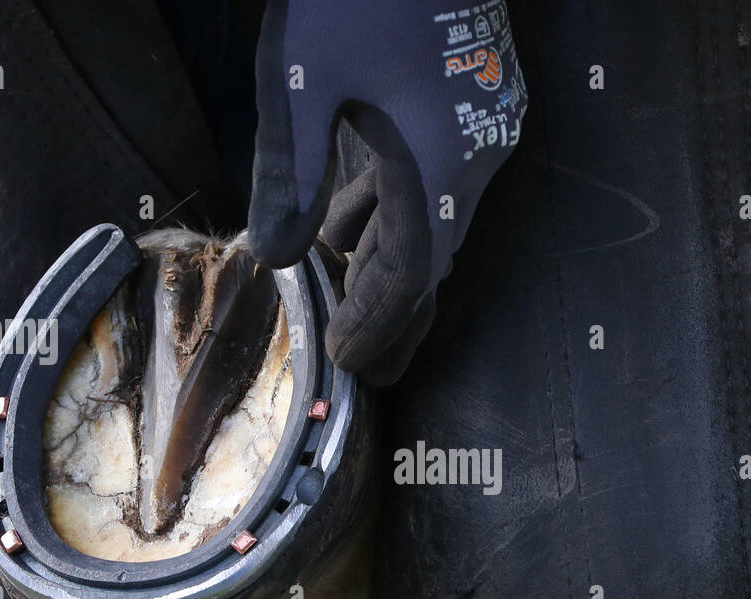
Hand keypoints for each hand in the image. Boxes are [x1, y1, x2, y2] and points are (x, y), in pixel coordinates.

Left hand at [249, 0, 526, 384]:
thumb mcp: (301, 81)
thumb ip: (289, 176)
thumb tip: (273, 256)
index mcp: (435, 162)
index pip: (411, 273)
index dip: (377, 324)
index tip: (348, 362)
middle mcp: (469, 157)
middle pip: (432, 261)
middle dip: (394, 316)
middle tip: (364, 366)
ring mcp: (477, 129)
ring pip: (432, 222)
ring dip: (388, 265)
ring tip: (347, 306)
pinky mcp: (468, 104)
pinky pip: (433, 183)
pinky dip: (392, 213)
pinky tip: (351, 226)